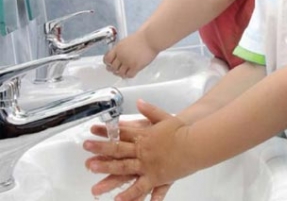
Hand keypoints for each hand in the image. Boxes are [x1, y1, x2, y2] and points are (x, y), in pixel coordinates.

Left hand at [84, 100, 198, 200]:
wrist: (195, 142)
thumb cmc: (182, 130)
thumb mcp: (165, 117)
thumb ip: (150, 110)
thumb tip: (139, 101)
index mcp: (144, 135)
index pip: (121, 132)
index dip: (106, 132)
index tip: (92, 131)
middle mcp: (143, 150)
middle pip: (118, 150)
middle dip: (101, 151)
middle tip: (86, 154)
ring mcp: (148, 164)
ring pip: (125, 170)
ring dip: (109, 174)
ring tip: (94, 182)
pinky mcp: (156, 177)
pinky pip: (140, 187)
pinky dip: (130, 195)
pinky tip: (119, 200)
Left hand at [104, 31, 157, 77]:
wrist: (151, 38)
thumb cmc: (143, 37)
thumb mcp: (127, 40)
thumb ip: (122, 48)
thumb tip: (120, 53)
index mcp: (118, 48)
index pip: (107, 59)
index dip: (107, 63)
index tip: (109, 64)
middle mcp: (121, 55)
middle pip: (113, 67)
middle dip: (114, 70)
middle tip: (116, 70)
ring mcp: (128, 61)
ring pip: (120, 73)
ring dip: (122, 74)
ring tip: (124, 73)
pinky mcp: (136, 66)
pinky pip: (129, 75)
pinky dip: (129, 75)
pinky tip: (130, 73)